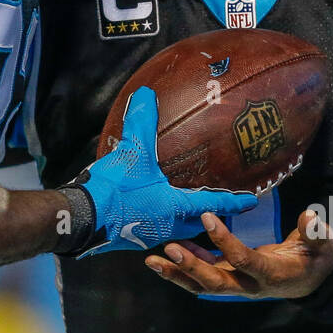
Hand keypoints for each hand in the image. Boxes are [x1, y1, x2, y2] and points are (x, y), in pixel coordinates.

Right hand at [76, 86, 256, 256]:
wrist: (80, 219)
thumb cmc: (113, 190)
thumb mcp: (131, 152)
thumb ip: (141, 123)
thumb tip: (147, 94)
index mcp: (175, 207)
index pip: (213, 204)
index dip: (233, 201)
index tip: (251, 201)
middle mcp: (168, 226)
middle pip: (198, 224)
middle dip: (210, 216)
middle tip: (219, 207)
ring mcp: (149, 235)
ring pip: (177, 231)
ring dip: (186, 222)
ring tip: (187, 210)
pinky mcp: (130, 239)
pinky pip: (155, 232)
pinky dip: (161, 222)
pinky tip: (151, 213)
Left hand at [146, 209, 332, 298]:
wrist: (312, 279)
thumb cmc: (317, 258)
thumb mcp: (324, 245)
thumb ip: (316, 233)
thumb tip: (311, 216)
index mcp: (271, 274)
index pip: (244, 260)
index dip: (225, 241)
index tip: (208, 217)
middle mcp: (249, 285)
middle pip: (215, 283)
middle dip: (191, 268)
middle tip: (168, 249)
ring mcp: (237, 284)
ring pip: (202, 285)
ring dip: (177, 273)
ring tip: (152, 260)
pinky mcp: (230, 277)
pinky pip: (202, 277)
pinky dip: (184, 267)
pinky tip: (167, 253)